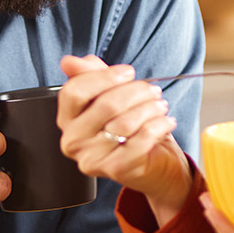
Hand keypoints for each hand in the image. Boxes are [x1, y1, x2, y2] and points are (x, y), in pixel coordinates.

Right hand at [57, 55, 191, 222]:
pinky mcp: (116, 170)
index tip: (128, 72)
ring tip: (161, 105)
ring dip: (151, 107)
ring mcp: (92, 159)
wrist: (152, 162)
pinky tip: (167, 121)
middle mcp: (73, 141)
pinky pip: (142, 139)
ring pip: (126, 122)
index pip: (74, 91)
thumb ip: (91, 75)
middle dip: (136, 91)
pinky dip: (159, 125)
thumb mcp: (111, 94)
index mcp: (67, 120)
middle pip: (105, 105)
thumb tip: (70, 62)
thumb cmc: (130, 126)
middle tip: (153, 90)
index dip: (104, 77)